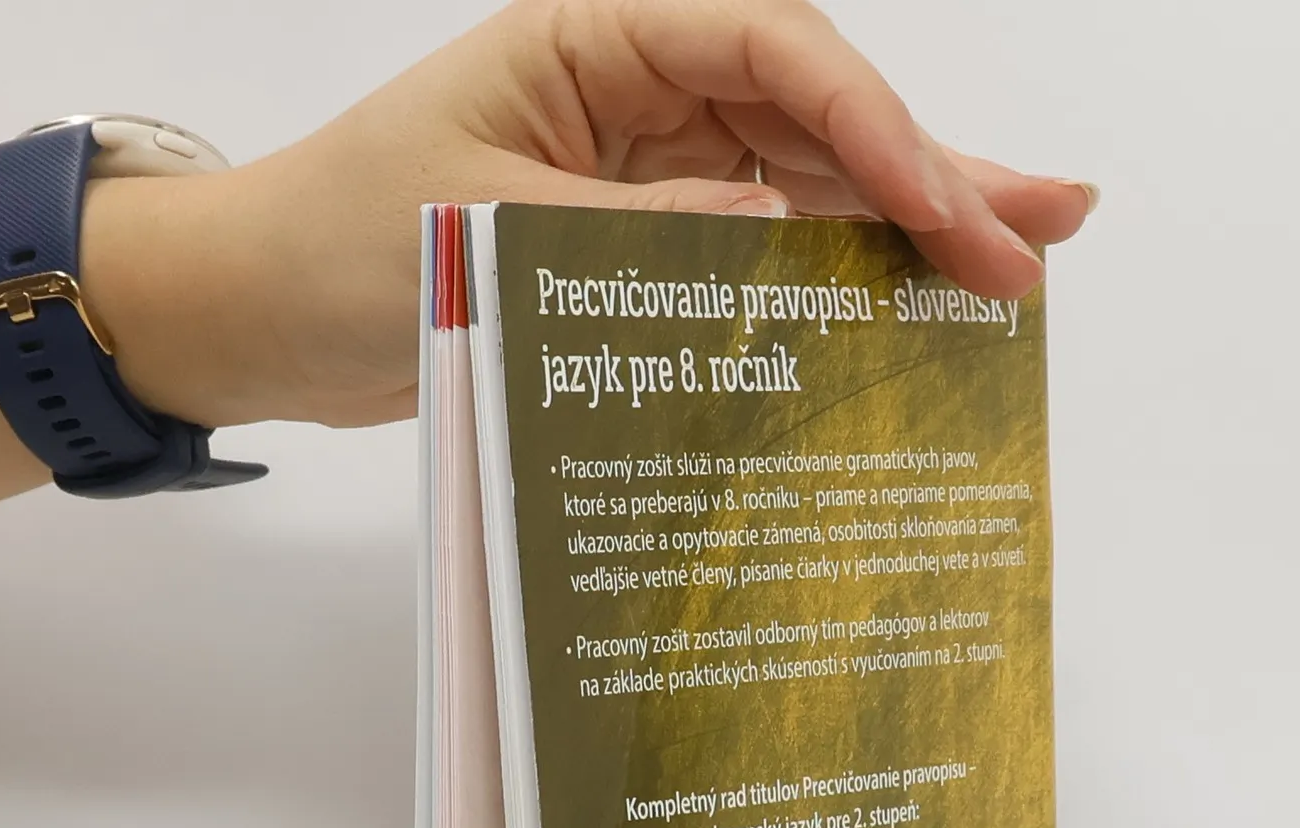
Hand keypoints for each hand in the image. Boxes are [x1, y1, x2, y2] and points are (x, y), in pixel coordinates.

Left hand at [93, 0, 1095, 427]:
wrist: (257, 317)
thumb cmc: (334, 246)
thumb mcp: (489, 235)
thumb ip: (644, 235)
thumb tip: (786, 237)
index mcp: (596, 38)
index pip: (773, 58)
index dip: (873, 130)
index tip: (943, 213)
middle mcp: (633, 91)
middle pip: (814, 119)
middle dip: (927, 177)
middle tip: (1042, 233)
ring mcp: (639, 168)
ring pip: (800, 190)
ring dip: (902, 232)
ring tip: (1012, 268)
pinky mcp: (630, 244)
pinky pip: (748, 256)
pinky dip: (820, 288)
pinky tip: (899, 311)